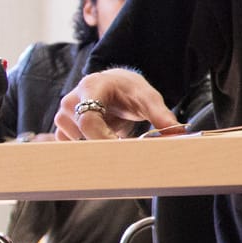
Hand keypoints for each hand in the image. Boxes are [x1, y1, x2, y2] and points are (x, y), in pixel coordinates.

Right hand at [55, 69, 176, 140]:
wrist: (115, 85)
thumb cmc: (129, 90)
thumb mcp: (148, 98)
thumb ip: (161, 115)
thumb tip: (178, 132)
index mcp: (91, 87)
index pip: (89, 119)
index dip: (103, 139)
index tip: (121, 151)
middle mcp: (71, 100)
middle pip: (81, 133)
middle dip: (102, 147)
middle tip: (124, 157)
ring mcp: (63, 115)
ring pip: (74, 142)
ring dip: (95, 148)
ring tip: (116, 143)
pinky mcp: (63, 128)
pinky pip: (69, 146)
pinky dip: (86, 151)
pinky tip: (103, 146)